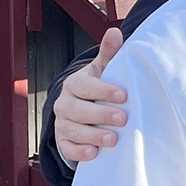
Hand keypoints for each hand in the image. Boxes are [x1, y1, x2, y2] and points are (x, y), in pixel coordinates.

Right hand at [55, 28, 127, 162]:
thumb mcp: (103, 69)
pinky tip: (93, 153)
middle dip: (100, 114)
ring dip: (93, 135)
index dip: (103, 91)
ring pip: (73, 130)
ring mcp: (62, 124)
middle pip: (78, 110)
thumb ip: (109, 53)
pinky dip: (79, 152)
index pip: (85, 86)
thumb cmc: (97, 87)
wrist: (83, 108)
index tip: (124, 96)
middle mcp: (64, 104)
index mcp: (74, 84)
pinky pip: (67, 148)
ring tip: (113, 139)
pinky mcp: (64, 142)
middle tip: (123, 119)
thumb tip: (115, 31)